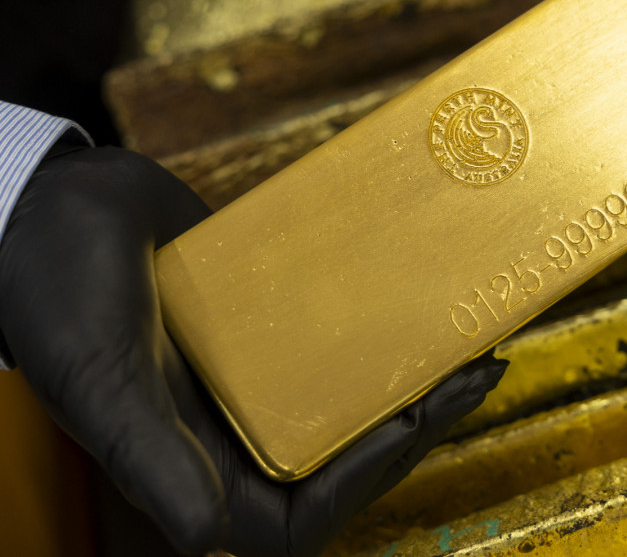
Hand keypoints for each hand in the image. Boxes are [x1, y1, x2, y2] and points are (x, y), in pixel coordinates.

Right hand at [0, 143, 506, 555]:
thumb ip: (148, 453)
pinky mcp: (264, 319)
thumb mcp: (101, 374)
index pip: (302, 512)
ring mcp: (253, 372)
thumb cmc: (53, 289)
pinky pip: (331, 332)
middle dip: (416, 418)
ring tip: (468, 335)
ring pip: (347, 389)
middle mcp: (231, 428)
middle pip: (344, 447)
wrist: (54, 199)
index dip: (368, 477)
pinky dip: (376, 321)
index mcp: (195, 465)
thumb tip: (205, 538)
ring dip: (411, 370)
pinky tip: (417, 291)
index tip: (420, 418)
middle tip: (478, 369)